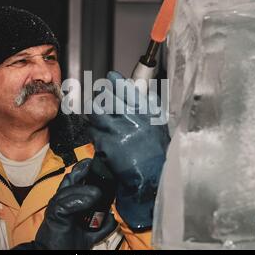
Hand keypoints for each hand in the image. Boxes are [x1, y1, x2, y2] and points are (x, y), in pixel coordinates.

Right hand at [13, 159, 116, 249]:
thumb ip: (101, 226)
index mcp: (67, 204)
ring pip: (69, 191)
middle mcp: (60, 202)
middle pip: (69, 181)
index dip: (82, 172)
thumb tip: (113, 217)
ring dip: (84, 189)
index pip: (74, 183)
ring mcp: (55, 208)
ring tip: (98, 191)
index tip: (94, 165)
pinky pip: (66, 204)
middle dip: (80, 171)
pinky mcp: (53, 215)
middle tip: (91, 164)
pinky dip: (79, 200)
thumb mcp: (90, 234)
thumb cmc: (67, 245)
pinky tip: (91, 198)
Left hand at [87, 71, 169, 230]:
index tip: (111, 76)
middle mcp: (131, 119)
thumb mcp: (160, 127)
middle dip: (102, 95)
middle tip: (100, 95)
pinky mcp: (107, 144)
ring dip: (95, 113)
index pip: (128, 90)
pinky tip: (99, 135)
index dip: (117, 81)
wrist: (151, 178)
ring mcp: (118, 131)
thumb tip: (142, 92)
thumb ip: (151, 109)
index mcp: (146, 113)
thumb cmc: (158, 154)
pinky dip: (94, 132)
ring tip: (97, 116)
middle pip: (108, 98)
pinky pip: (94, 132)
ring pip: (97, 113)